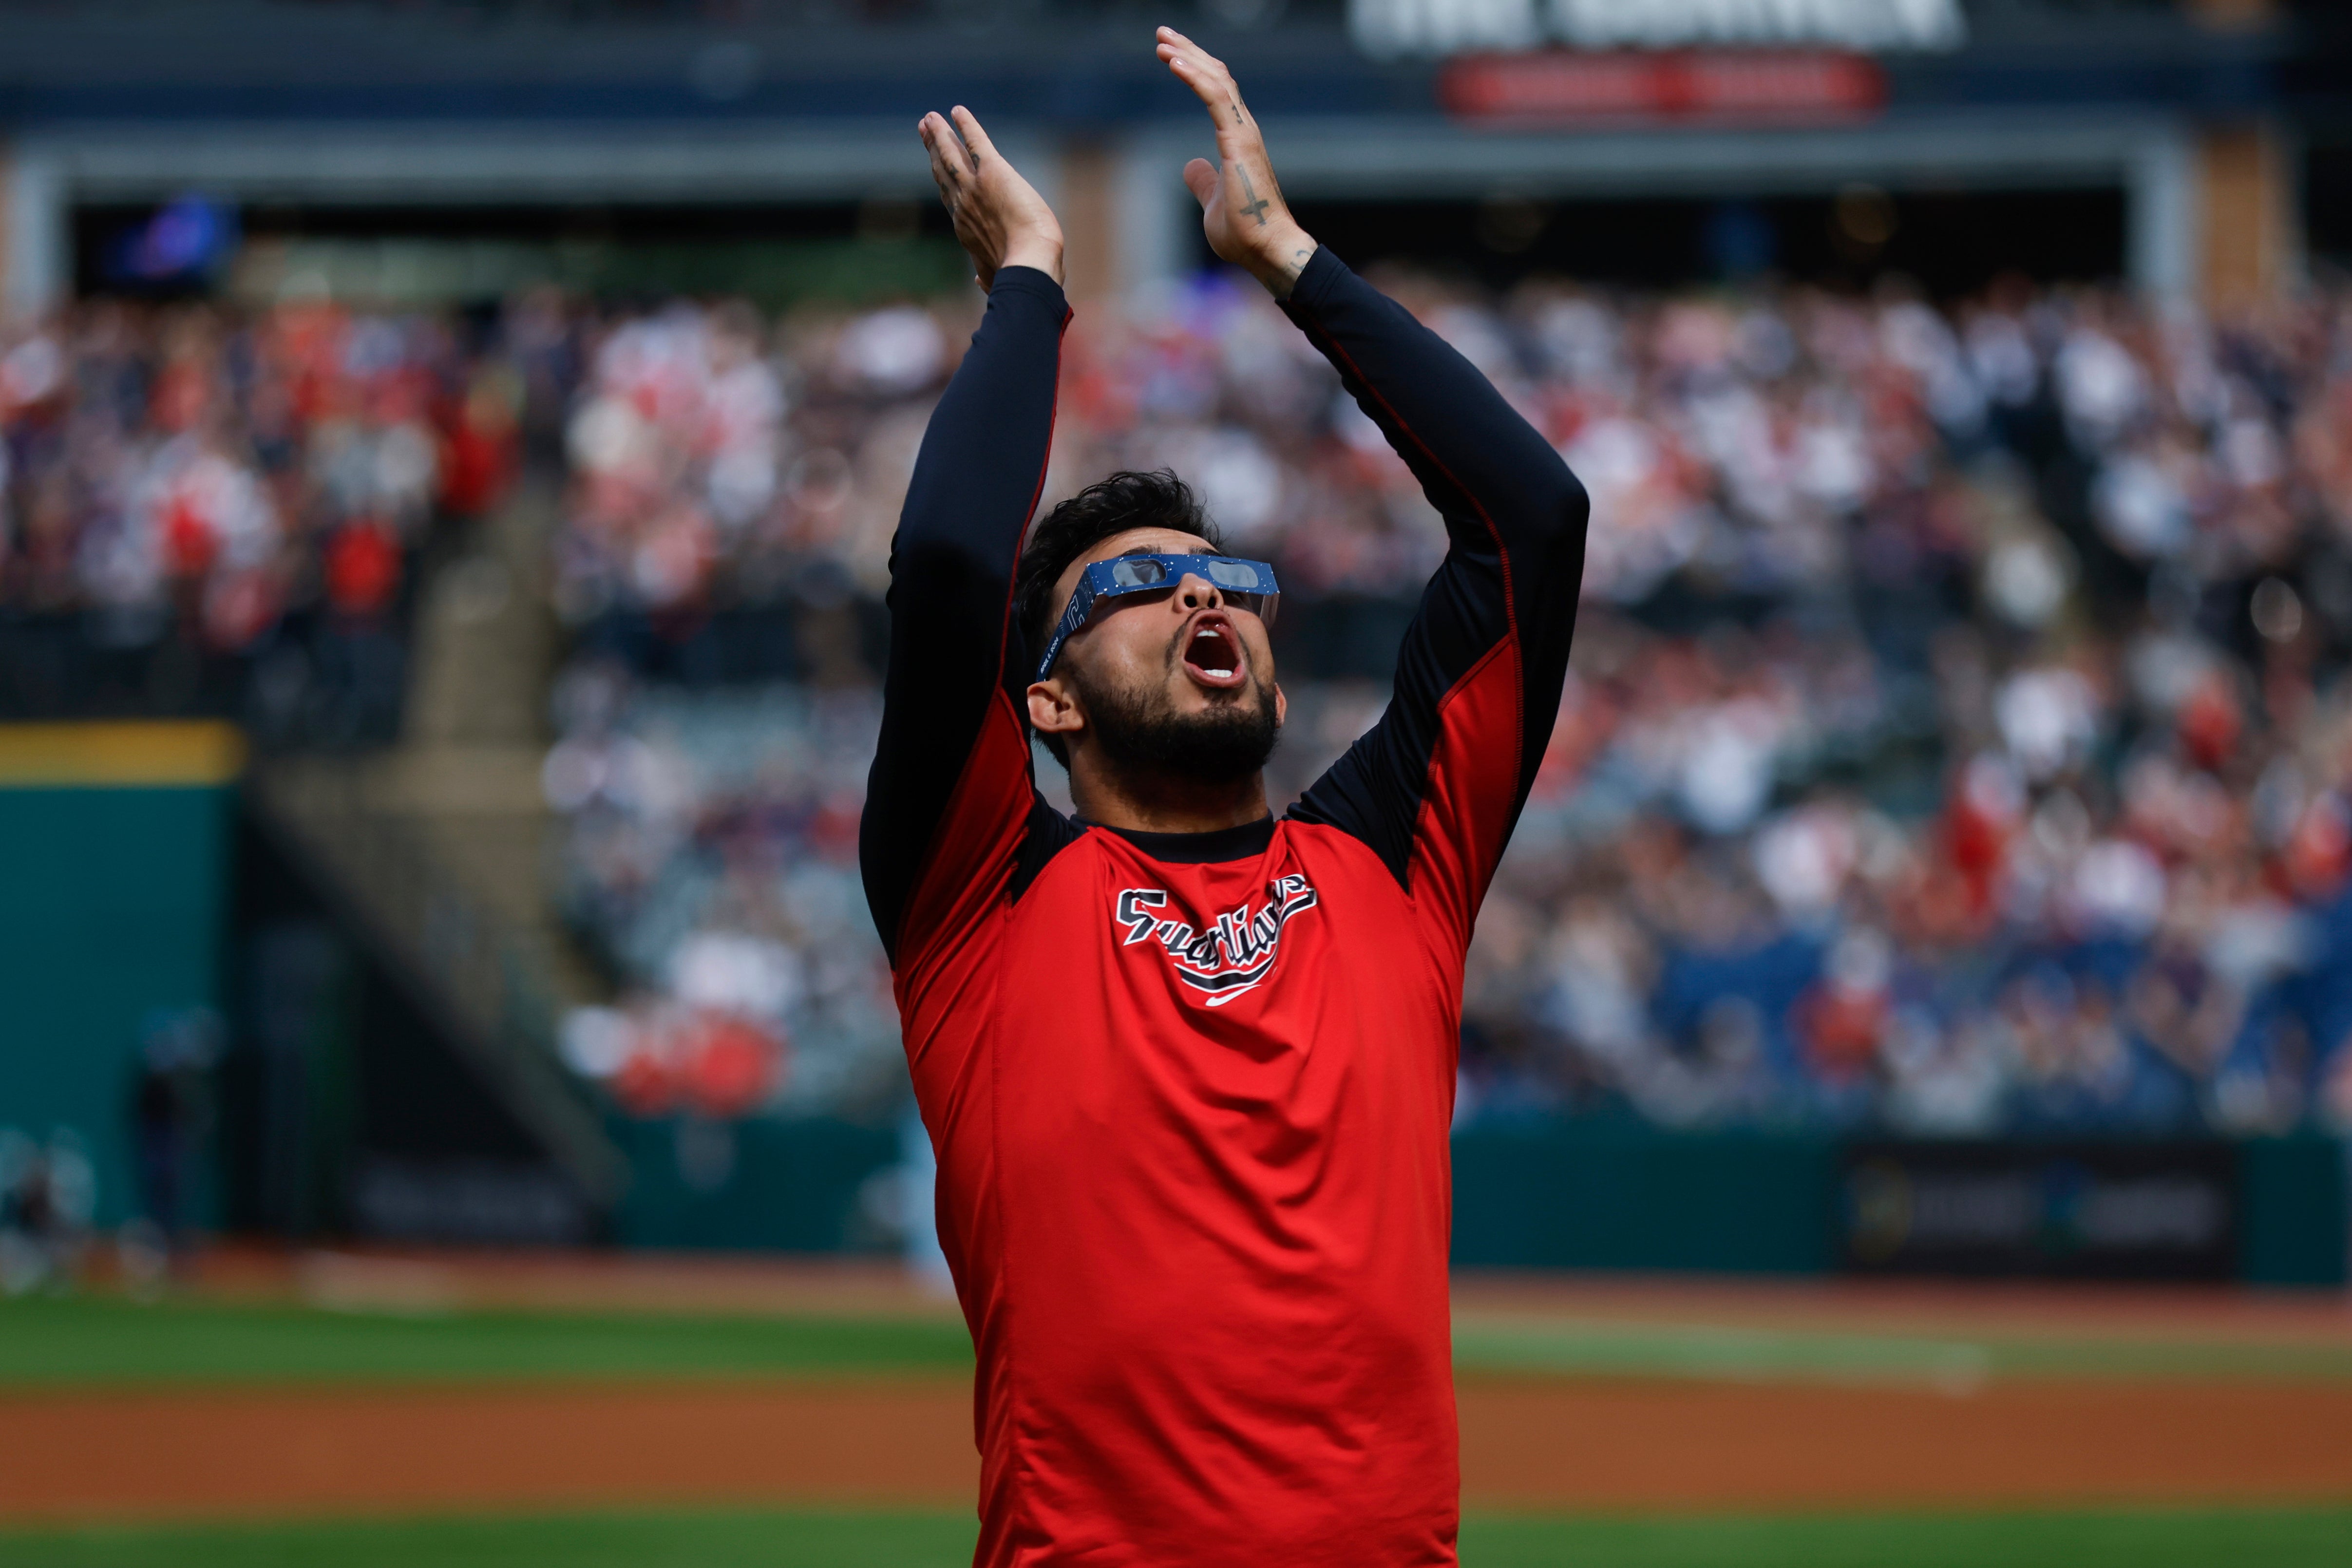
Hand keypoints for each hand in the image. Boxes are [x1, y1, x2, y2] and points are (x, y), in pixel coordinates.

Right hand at [919, 106, 1064, 293]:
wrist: (1028, 264)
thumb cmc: (1018, 275)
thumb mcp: (997, 276)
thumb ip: (987, 275)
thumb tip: (980, 282)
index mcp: (965, 228)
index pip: (950, 197)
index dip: (941, 178)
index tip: (935, 165)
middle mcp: (963, 204)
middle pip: (943, 170)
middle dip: (933, 148)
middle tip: (925, 129)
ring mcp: (974, 186)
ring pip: (951, 154)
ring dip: (940, 134)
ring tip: (931, 118)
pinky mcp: (993, 172)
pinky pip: (976, 141)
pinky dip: (966, 125)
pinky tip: (957, 111)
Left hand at [1156, 27, 1316, 298]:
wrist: (1267, 249)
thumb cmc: (1245, 232)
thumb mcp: (1212, 200)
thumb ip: (1202, 180)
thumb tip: (1191, 165)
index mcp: (1237, 138)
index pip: (1216, 91)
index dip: (1194, 69)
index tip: (1170, 54)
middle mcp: (1243, 129)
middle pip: (1216, 77)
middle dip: (1188, 52)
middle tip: (1162, 35)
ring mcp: (1243, 133)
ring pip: (1216, 80)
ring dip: (1188, 57)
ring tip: (1162, 41)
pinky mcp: (1239, 141)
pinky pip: (1215, 98)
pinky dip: (1194, 77)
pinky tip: (1174, 62)